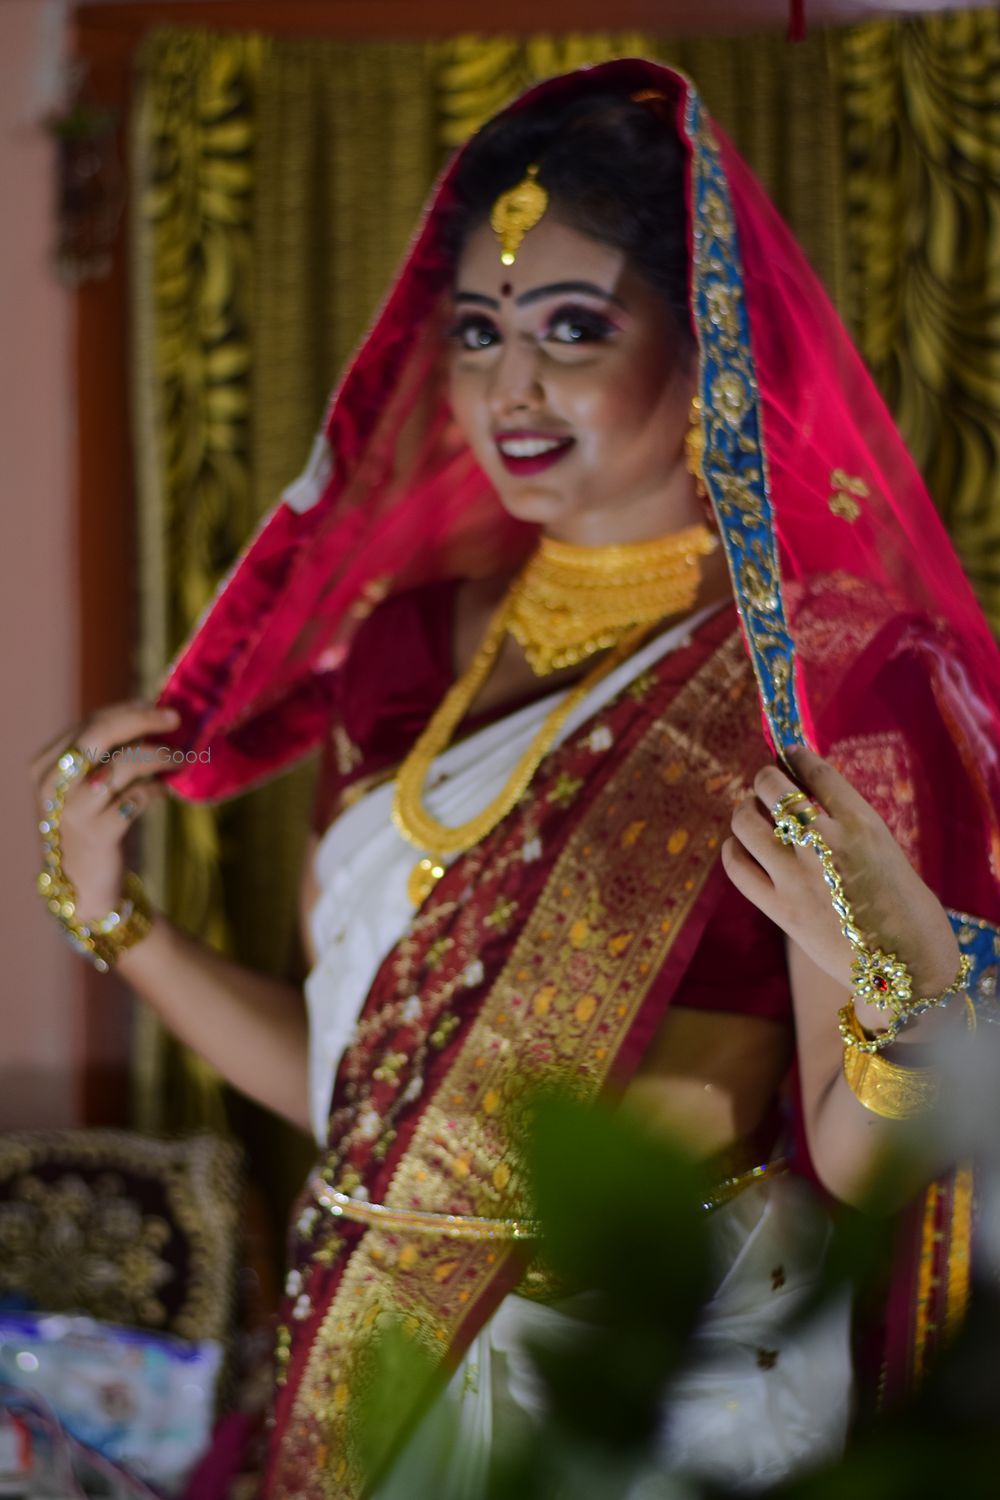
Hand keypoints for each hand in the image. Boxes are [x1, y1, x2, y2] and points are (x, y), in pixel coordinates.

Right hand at [31, 702, 179, 922]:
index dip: (128, 711)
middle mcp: (52, 785)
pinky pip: (137, 799)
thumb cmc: (89, 824)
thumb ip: (105, 753)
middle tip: (175, 718)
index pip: (89, 723)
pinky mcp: (98, 834)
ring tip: (179, 758)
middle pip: (101, 734)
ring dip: (159, 756)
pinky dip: (156, 790)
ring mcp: (73, 811)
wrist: (82, 886)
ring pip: (123, 764)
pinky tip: (163, 791)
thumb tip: (149, 712)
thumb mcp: (84, 785)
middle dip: (142, 720)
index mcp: (45, 765)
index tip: (157, 707)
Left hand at [721, 746, 960, 1004]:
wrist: (907, 968)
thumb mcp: (885, 850)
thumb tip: (804, 803)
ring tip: (752, 813)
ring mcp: (797, 876)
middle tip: (768, 786)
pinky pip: (736, 866)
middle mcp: (825, 843)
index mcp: (862, 823)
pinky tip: (739, 847)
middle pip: (771, 787)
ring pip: (745, 821)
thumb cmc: (905, 909)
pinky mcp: (779, 909)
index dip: (795, 756)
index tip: (789, 754)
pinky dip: (733, 850)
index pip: (815, 770)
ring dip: (745, 809)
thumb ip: (847, 825)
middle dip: (766, 779)